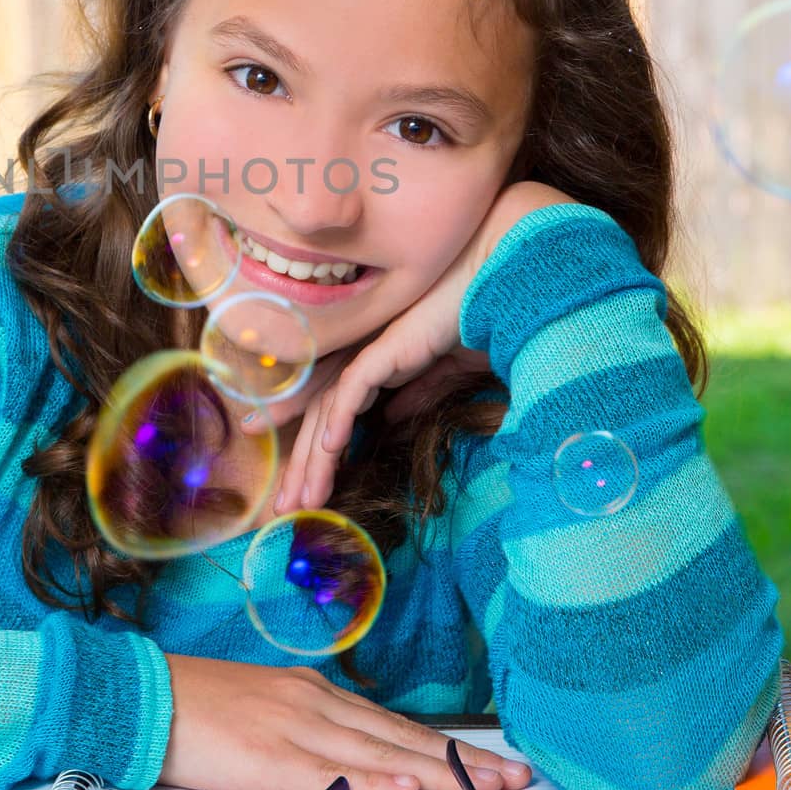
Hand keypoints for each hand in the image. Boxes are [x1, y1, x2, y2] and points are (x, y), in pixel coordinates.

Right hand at [158, 653, 530, 789]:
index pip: (395, 725)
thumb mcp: (268, 714)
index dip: (448, 746)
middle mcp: (314, 704)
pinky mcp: (267, 757)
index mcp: (315, 694)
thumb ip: (313, 734)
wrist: (144, 698)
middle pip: (401, 737)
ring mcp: (293, 728)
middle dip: (463, 761)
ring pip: (378, 754)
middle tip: (516, 778)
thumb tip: (357, 761)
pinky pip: (327, 774)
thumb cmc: (201, 711)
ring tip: (484, 787)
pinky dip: (369, 782)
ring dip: (436, 773)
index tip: (495, 762)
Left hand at [275, 181, 575, 514]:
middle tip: (286, 508)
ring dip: (313, 458)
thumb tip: (390, 417)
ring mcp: (372, 349)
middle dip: (302, 465)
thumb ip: (417, 391)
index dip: (312, 447)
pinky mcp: (387, 347)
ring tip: (302, 500)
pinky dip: (339, 421)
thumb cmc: (482, 317)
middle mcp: (366, 355)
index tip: (300, 484)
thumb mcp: (445, 369)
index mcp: (378, 360)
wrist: (505, 281)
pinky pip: (353, 389)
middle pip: (321, 417)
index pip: (333, 409)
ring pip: (328, 411)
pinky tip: (331, 451)